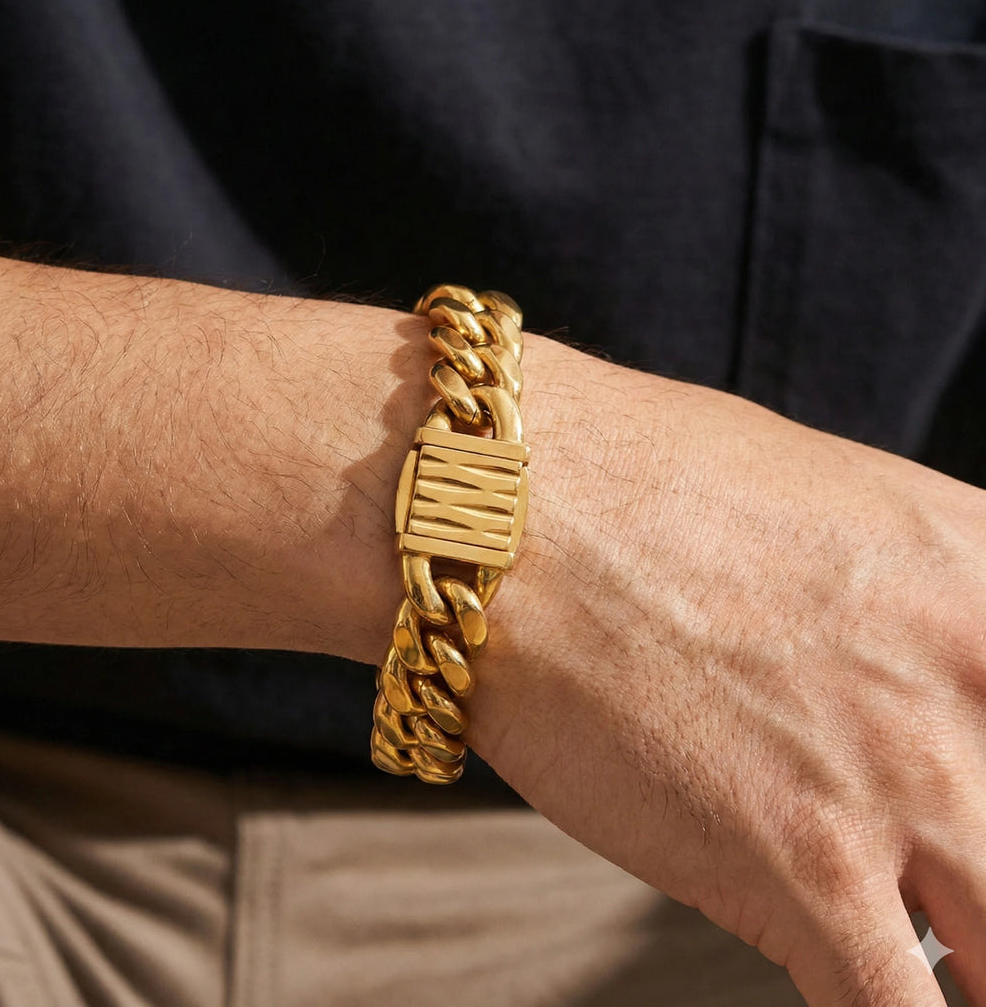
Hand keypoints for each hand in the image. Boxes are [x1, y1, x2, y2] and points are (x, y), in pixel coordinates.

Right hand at [471, 335, 985, 1005]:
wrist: (498, 513)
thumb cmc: (627, 480)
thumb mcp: (813, 501)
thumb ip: (893, 596)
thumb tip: (893, 666)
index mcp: (984, 578)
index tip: (965, 801)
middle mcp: (970, 684)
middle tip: (938, 887)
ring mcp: (902, 785)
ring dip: (968, 962)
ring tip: (897, 940)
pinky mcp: (804, 874)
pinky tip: (848, 985)